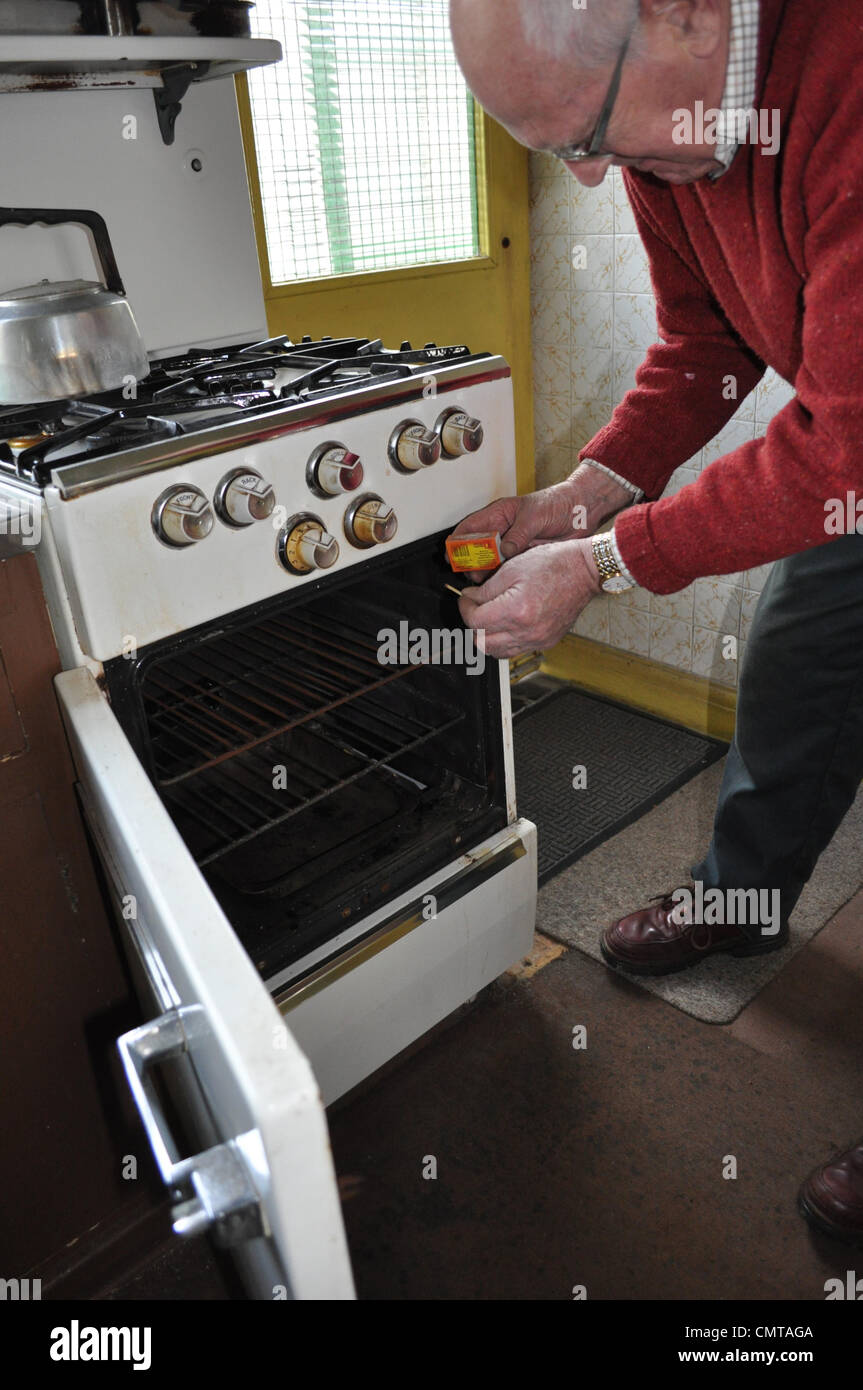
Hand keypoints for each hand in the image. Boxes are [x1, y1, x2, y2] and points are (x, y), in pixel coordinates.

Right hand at [449, 464, 633, 578]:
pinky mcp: (523, 558)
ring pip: (490, 562)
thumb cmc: (558, 504)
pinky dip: (502, 577)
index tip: (451, 555)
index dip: (457, 541)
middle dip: (470, 562)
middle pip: (476, 549)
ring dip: (486, 572)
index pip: (470, 527)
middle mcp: (502, 531)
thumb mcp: (535, 516)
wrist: (582, 512)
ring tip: (484, 582)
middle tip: (471, 574)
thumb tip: (504, 550)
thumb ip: (519, 533)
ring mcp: (512, 545)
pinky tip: (500, 585)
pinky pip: (507, 570)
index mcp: (499, 514)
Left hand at [458, 538, 602, 658]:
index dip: (465, 609)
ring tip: (489, 619)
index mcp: (516, 611)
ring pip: (497, 652)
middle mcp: (526, 631)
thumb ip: (486, 589)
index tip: (466, 599)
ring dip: (487, 637)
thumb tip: (470, 599)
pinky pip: (516, 651)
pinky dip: (505, 642)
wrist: (585, 571)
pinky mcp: (546, 642)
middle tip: (474, 609)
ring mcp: (537, 640)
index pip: (475, 622)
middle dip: (473, 625)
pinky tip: (507, 626)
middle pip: (483, 642)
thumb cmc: (554, 564)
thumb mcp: (512, 569)